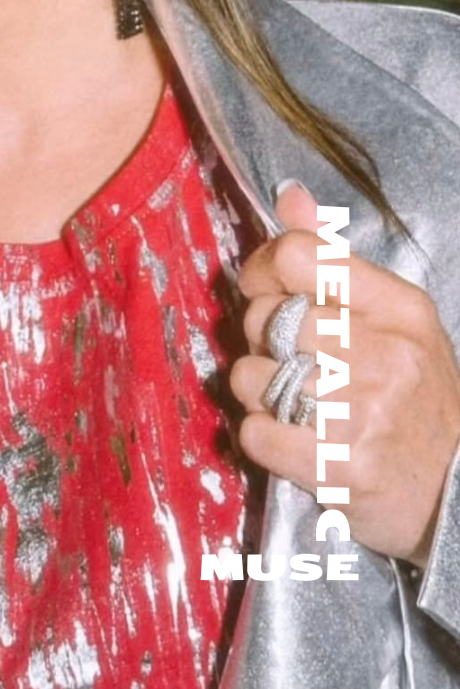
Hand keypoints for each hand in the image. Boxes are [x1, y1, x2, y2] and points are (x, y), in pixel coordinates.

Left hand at [230, 182, 459, 565]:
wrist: (457, 495)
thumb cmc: (417, 397)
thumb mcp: (394, 318)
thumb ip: (332, 258)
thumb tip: (289, 195)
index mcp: (397, 307)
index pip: (297, 256)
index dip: (262, 269)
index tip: (264, 289)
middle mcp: (384, 354)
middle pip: (265, 317)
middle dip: (262, 339)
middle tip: (288, 358)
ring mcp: (363, 413)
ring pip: (251, 376)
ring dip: (258, 391)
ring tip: (291, 401)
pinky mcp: (340, 468)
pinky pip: (254, 432)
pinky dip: (260, 436)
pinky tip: (290, 437)